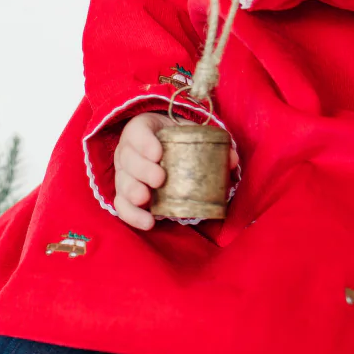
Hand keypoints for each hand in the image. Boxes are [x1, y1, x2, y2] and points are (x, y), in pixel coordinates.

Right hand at [113, 111, 239, 229]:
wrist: (160, 150)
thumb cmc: (174, 140)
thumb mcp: (189, 135)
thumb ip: (210, 144)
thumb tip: (231, 159)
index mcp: (141, 131)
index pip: (137, 133)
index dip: (144, 142)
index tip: (158, 153)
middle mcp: (127, 152)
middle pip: (128, 160)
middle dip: (142, 170)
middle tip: (159, 179)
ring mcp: (124, 175)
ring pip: (122, 183)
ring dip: (133, 192)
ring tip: (146, 199)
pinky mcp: (124, 195)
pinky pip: (122, 206)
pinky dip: (132, 215)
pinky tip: (148, 222)